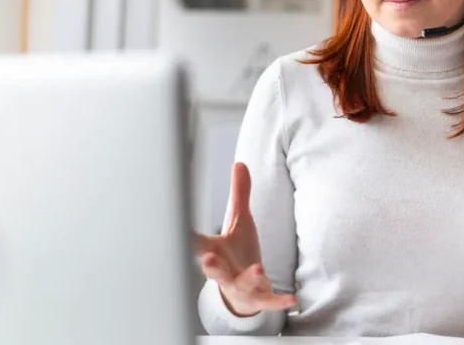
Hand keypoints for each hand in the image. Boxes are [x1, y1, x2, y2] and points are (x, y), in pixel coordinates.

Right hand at [195, 162, 296, 316]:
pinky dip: (279, 301)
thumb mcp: (240, 223)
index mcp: (216, 252)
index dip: (184, 236)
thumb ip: (239, 195)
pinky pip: (268, 301)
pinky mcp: (259, 298)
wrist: (244, 295)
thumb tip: (240, 163)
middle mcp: (224, 272)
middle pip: (214, 271)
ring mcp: (241, 287)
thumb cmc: (237, 255)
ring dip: (249, 278)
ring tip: (258, 269)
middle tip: (208, 259)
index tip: (171, 228)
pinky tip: (292, 300)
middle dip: (211, 266)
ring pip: (241, 285)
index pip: (197, 243)